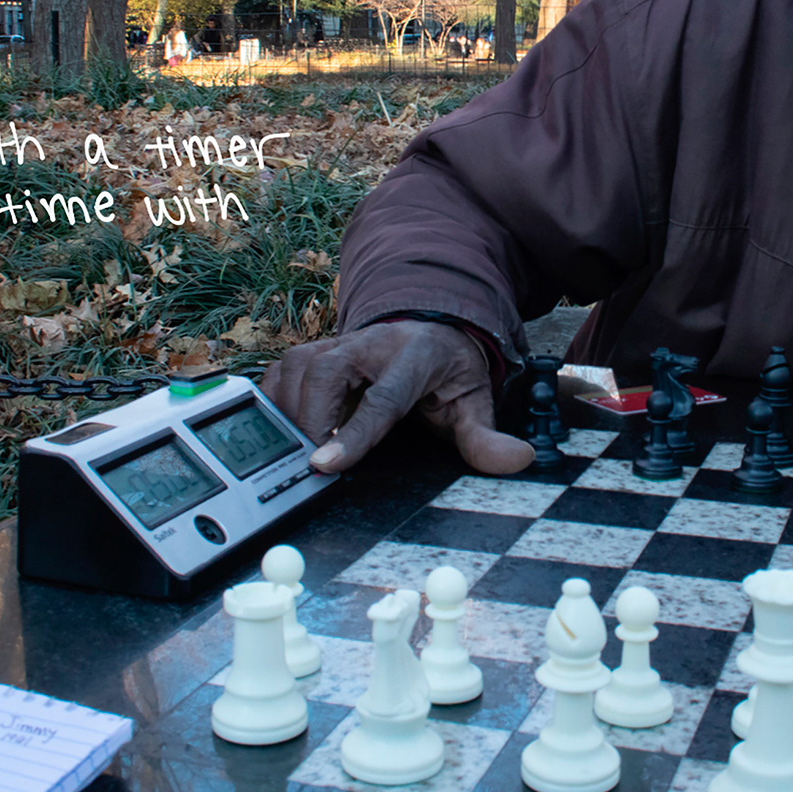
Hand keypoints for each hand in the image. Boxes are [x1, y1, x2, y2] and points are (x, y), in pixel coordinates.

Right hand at [261, 321, 533, 476]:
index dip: (354, 433)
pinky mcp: (314, 350)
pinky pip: (280, 373)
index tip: (325, 465)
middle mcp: (371, 344)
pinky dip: (275, 403)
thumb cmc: (448, 370)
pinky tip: (283, 430)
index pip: (382, 398)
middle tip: (311, 464)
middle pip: (326, 375)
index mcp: (415, 356)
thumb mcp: (475, 400)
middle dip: (311, 421)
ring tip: (299, 451)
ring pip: (297, 370)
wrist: (431, 326)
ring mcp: (338, 343)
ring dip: (291, 414)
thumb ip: (487, 436)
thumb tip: (518, 460)